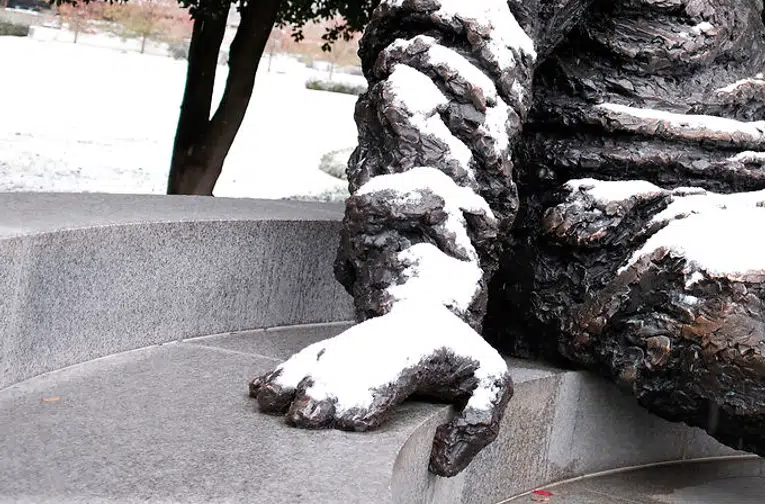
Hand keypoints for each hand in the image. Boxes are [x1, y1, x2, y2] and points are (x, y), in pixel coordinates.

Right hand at [248, 301, 511, 475]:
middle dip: (328, 389)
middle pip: (354, 364)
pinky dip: (285, 373)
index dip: (372, 393)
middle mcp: (386, 339)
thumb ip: (478, 421)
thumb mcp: (492, 385)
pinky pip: (307, 358)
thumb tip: (442, 459)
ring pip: (325, 357)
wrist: (437, 317)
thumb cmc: (465, 363)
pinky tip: (260, 390)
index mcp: (428, 346)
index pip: (399, 370)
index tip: (350, 420)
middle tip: (304, 418)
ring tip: (271, 402)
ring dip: (298, 379)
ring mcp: (357, 340)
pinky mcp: (337, 347)